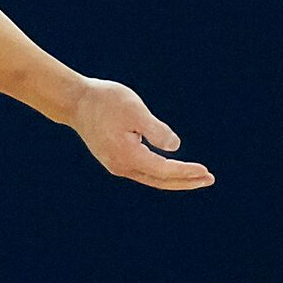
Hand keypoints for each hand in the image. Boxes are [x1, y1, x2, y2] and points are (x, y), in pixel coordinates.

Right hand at [66, 79, 213, 190]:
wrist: (74, 100)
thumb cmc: (105, 100)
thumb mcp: (134, 110)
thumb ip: (155, 130)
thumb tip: (175, 147)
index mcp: (128, 156)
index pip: (164, 170)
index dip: (186, 172)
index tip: (206, 171)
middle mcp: (121, 166)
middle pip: (159, 181)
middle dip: (185, 181)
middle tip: (208, 179)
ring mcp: (115, 164)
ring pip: (151, 178)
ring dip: (174, 178)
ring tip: (195, 175)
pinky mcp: (113, 159)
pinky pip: (142, 171)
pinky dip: (160, 172)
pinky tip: (169, 167)